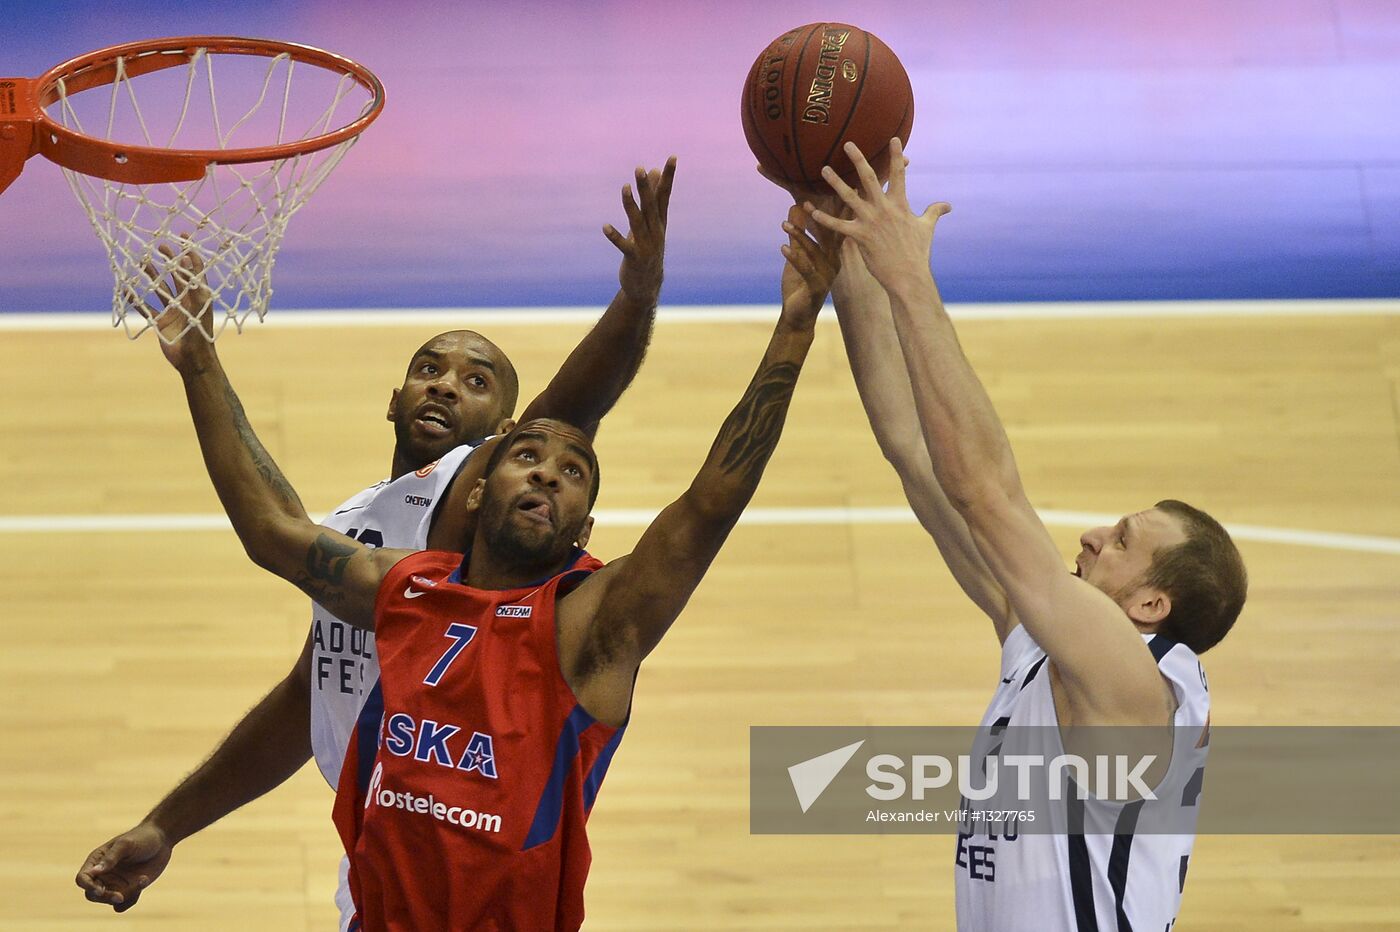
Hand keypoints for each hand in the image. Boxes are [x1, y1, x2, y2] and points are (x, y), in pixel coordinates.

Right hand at [75, 822, 172, 911]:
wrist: (162, 840)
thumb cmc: (142, 837)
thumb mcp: (126, 845)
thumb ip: (111, 858)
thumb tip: (93, 872)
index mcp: (96, 861)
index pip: (82, 879)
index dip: (88, 886)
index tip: (100, 890)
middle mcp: (103, 875)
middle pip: (92, 895)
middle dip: (105, 898)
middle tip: (120, 896)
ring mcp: (115, 884)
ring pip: (109, 901)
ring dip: (125, 897)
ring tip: (142, 880)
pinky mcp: (129, 890)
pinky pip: (123, 905)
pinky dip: (132, 899)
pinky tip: (144, 881)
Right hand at [138, 240, 217, 374]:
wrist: (192, 360)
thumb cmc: (201, 335)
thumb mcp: (200, 308)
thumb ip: (195, 286)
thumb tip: (189, 261)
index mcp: (199, 296)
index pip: (196, 270)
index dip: (190, 253)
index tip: (182, 237)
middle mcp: (186, 301)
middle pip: (177, 276)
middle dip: (170, 260)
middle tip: (160, 245)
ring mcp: (173, 311)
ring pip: (160, 289)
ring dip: (151, 275)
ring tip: (141, 261)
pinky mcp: (161, 322)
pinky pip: (145, 308)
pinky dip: (136, 298)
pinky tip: (126, 288)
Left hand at [604, 157, 676, 306]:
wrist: (647, 284)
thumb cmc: (648, 249)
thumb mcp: (652, 223)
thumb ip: (653, 198)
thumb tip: (654, 171)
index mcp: (660, 221)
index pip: (665, 195)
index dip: (668, 176)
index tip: (672, 157)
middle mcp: (656, 231)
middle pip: (651, 206)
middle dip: (646, 187)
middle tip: (640, 168)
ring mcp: (647, 245)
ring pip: (638, 222)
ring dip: (631, 205)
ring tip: (624, 188)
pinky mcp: (635, 258)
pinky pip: (625, 245)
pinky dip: (615, 236)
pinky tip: (605, 227)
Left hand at [779, 204, 840, 330]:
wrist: (797, 317)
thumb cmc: (799, 285)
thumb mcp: (798, 254)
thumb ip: (797, 233)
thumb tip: (794, 207)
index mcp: (832, 254)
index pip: (833, 229)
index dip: (830, 211)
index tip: (827, 192)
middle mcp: (833, 263)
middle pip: (827, 236)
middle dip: (817, 218)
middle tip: (805, 201)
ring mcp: (827, 276)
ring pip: (814, 251)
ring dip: (799, 236)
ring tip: (784, 225)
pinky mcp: (816, 287)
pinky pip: (805, 269)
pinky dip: (794, 257)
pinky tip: (782, 248)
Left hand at [807, 139, 949, 291]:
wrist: (908, 277)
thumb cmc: (918, 253)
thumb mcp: (927, 229)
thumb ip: (934, 212)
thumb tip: (948, 205)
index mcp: (900, 204)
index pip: (898, 175)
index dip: (896, 156)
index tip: (893, 139)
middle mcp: (884, 209)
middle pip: (870, 178)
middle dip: (858, 160)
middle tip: (847, 144)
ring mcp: (871, 222)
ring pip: (849, 197)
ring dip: (835, 183)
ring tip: (823, 169)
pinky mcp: (859, 237)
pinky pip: (838, 225)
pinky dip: (824, 218)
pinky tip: (811, 210)